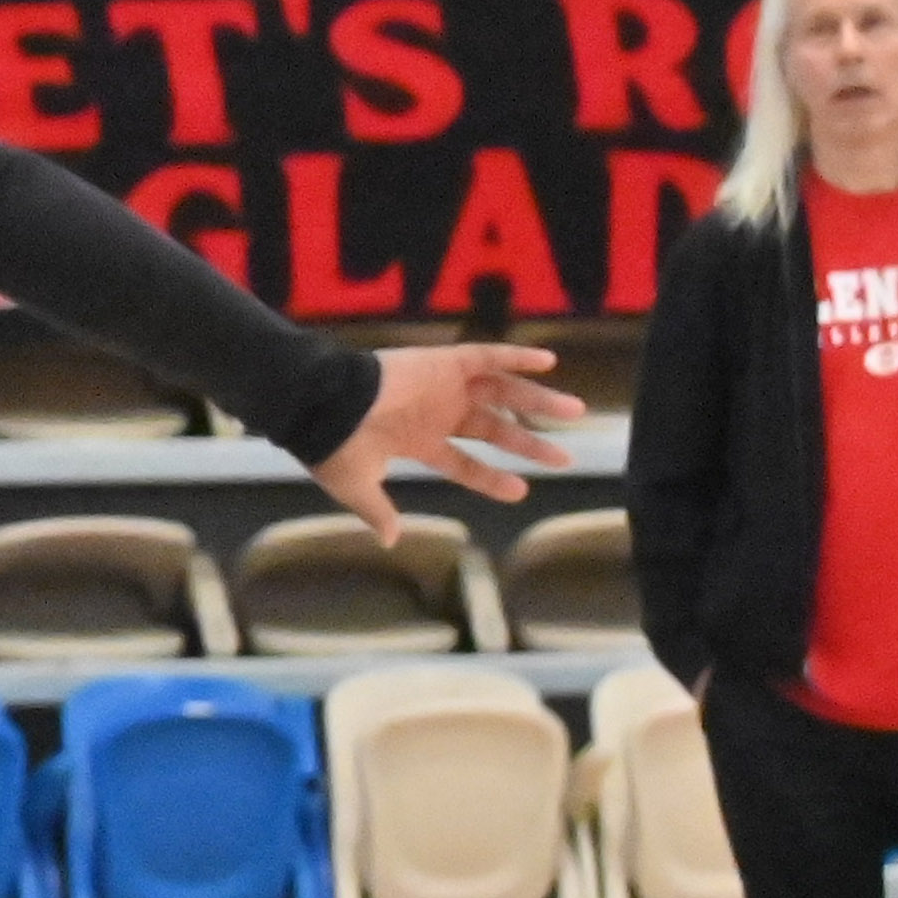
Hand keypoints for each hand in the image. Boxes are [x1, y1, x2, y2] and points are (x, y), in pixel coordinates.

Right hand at [305, 343, 586, 542]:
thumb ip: (378, 512)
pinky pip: (485, 355)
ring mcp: (441, 386)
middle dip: (529, 443)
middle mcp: (436, 413)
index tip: (521, 489)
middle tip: (565, 458)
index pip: (463, 463)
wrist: (320, 404)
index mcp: (416, 441)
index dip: (491, 478)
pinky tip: (549, 362)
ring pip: (501, 392)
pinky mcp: (441, 362)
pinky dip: (516, 356)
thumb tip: (391, 542)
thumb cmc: (334, 445)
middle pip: (494, 429)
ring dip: (537, 400)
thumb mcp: (356, 487)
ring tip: (577, 411)